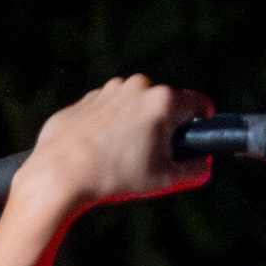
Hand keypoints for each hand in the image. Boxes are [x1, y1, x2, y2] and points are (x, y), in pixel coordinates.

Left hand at [18, 75, 213, 224]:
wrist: (61, 172)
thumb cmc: (116, 176)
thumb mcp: (165, 179)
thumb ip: (195, 170)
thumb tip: (203, 163)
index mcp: (163, 101)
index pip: (198, 104)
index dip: (204, 122)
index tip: (198, 137)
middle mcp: (138, 86)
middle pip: (166, 105)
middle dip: (166, 127)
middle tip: (156, 158)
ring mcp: (110, 90)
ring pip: (136, 107)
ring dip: (138, 127)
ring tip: (124, 159)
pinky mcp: (88, 99)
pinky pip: (110, 111)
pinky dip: (113, 128)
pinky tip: (103, 152)